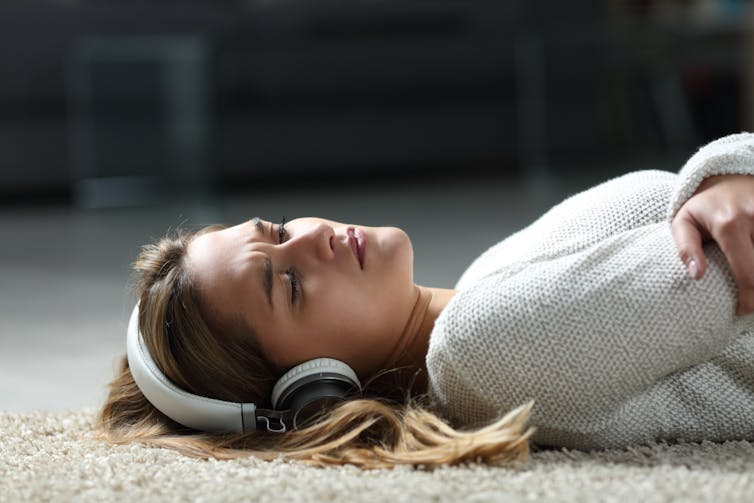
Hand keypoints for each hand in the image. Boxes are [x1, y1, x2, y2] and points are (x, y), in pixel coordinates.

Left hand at [671, 174, 753, 314]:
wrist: (728, 176)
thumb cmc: (702, 205)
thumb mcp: (683, 222)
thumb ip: (685, 248)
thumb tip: (697, 276)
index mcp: (730, 225)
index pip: (749, 274)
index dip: (750, 299)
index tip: (742, 310)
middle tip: (751, 304)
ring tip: (753, 288)